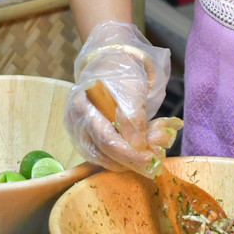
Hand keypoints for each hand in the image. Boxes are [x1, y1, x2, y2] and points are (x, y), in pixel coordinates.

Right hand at [64, 88, 179, 173]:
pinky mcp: (87, 144)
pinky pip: (107, 158)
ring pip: (106, 160)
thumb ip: (133, 117)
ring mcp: (79, 136)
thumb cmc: (119, 79)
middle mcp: (76, 125)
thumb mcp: (130, 91)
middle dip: (133, 159)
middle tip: (157, 157)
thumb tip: (138, 146)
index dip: (129, 153)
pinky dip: (126, 157)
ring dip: (132, 159)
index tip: (151, 159)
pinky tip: (141, 147)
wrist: (109, 74)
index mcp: (82, 106)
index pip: (105, 138)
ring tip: (153, 147)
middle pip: (103, 154)